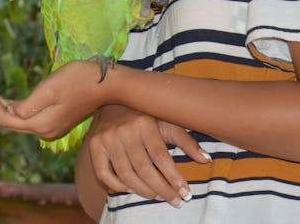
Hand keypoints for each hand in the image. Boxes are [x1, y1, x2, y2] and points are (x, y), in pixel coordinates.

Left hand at [0, 61, 107, 138]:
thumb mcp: (49, 89)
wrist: (107, 84)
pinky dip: (17, 108)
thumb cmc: (78, 80)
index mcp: (41, 124)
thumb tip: (11, 113)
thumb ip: (28, 105)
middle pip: (10, 122)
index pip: (5, 119)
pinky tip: (9, 99)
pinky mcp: (56, 120)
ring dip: (3, 107)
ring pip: (19, 121)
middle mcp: (45, 131)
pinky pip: (30, 118)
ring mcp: (51, 127)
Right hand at [82, 104, 209, 204]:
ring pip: (126, 174)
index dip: (174, 178)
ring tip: (158, 196)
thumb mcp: (167, 121)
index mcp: (144, 122)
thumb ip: (186, 140)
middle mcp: (123, 130)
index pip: (161, 157)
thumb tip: (206, 159)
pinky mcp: (93, 145)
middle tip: (175, 201)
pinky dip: (118, 186)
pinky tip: (132, 189)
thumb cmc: (145, 114)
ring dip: (144, 191)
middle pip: (144, 169)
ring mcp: (106, 138)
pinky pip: (103, 173)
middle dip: (162, 189)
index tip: (186, 194)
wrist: (112, 97)